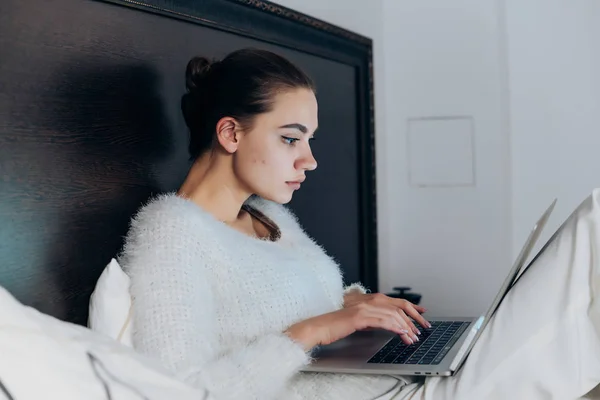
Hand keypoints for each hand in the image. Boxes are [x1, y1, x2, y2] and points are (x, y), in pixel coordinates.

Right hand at [285, 298, 426, 350]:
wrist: (319, 326)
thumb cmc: (336, 324)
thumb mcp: (357, 318)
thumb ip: (371, 316)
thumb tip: (387, 322)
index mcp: (368, 299)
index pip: (395, 301)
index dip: (411, 307)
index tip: (422, 314)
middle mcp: (368, 300)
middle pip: (398, 306)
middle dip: (414, 318)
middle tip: (422, 329)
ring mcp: (364, 307)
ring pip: (393, 315)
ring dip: (406, 327)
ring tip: (413, 337)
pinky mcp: (360, 317)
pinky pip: (384, 321)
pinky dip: (396, 328)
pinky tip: (402, 335)